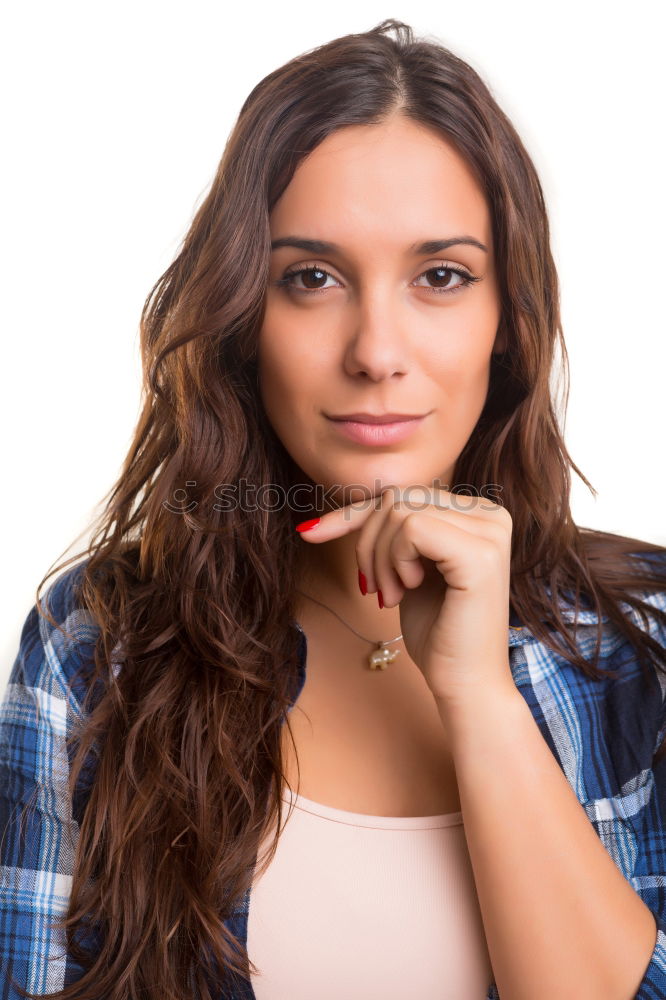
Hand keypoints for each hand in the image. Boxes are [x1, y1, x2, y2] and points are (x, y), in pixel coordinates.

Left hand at [296, 486, 515, 708]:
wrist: (465, 685)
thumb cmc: (437, 632)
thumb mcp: (407, 568)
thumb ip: (394, 532)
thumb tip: (340, 508)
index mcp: (480, 514)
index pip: (404, 494)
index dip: (354, 513)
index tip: (311, 533)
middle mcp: (492, 514)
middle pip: (398, 498)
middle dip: (369, 544)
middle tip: (377, 590)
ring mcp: (490, 532)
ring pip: (399, 511)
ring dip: (380, 558)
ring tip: (391, 595)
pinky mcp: (479, 553)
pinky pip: (411, 528)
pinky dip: (394, 560)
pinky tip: (408, 589)